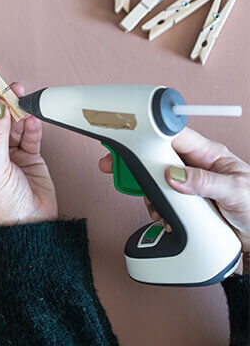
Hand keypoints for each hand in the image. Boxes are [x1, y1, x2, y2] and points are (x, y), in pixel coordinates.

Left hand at [0, 82, 57, 226]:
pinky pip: (29, 135)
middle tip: (9, 87)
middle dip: (2, 103)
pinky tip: (32, 119)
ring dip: (18, 112)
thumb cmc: (1, 204)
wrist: (30, 226)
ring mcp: (8, 153)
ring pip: (13, 124)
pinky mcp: (28, 155)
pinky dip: (31, 126)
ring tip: (23, 99)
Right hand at [99, 128, 249, 273]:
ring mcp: (186, 185)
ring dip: (145, 190)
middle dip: (134, 161)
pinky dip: (154, 207)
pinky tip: (162, 216)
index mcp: (208, 154)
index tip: (130, 137)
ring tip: (151, 203)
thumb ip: (205, 181)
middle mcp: (193, 166)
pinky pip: (159, 199)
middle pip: (156, 155)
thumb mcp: (236, 192)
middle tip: (113, 164)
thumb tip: (173, 175)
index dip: (150, 134)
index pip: (174, 136)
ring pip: (153, 178)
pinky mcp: (182, 202)